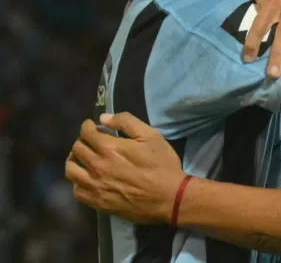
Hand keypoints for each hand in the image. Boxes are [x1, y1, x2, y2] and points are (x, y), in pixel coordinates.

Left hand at [65, 113, 183, 223]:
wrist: (169, 197)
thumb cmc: (162, 165)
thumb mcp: (151, 136)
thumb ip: (127, 122)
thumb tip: (103, 118)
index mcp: (109, 148)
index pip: (86, 133)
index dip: (87, 126)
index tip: (92, 126)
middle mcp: (96, 166)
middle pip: (76, 149)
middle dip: (82, 140)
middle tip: (91, 141)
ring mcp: (95, 186)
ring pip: (70, 170)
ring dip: (74, 160)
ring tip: (83, 159)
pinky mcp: (97, 202)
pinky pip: (76, 190)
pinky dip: (78, 182)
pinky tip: (88, 178)